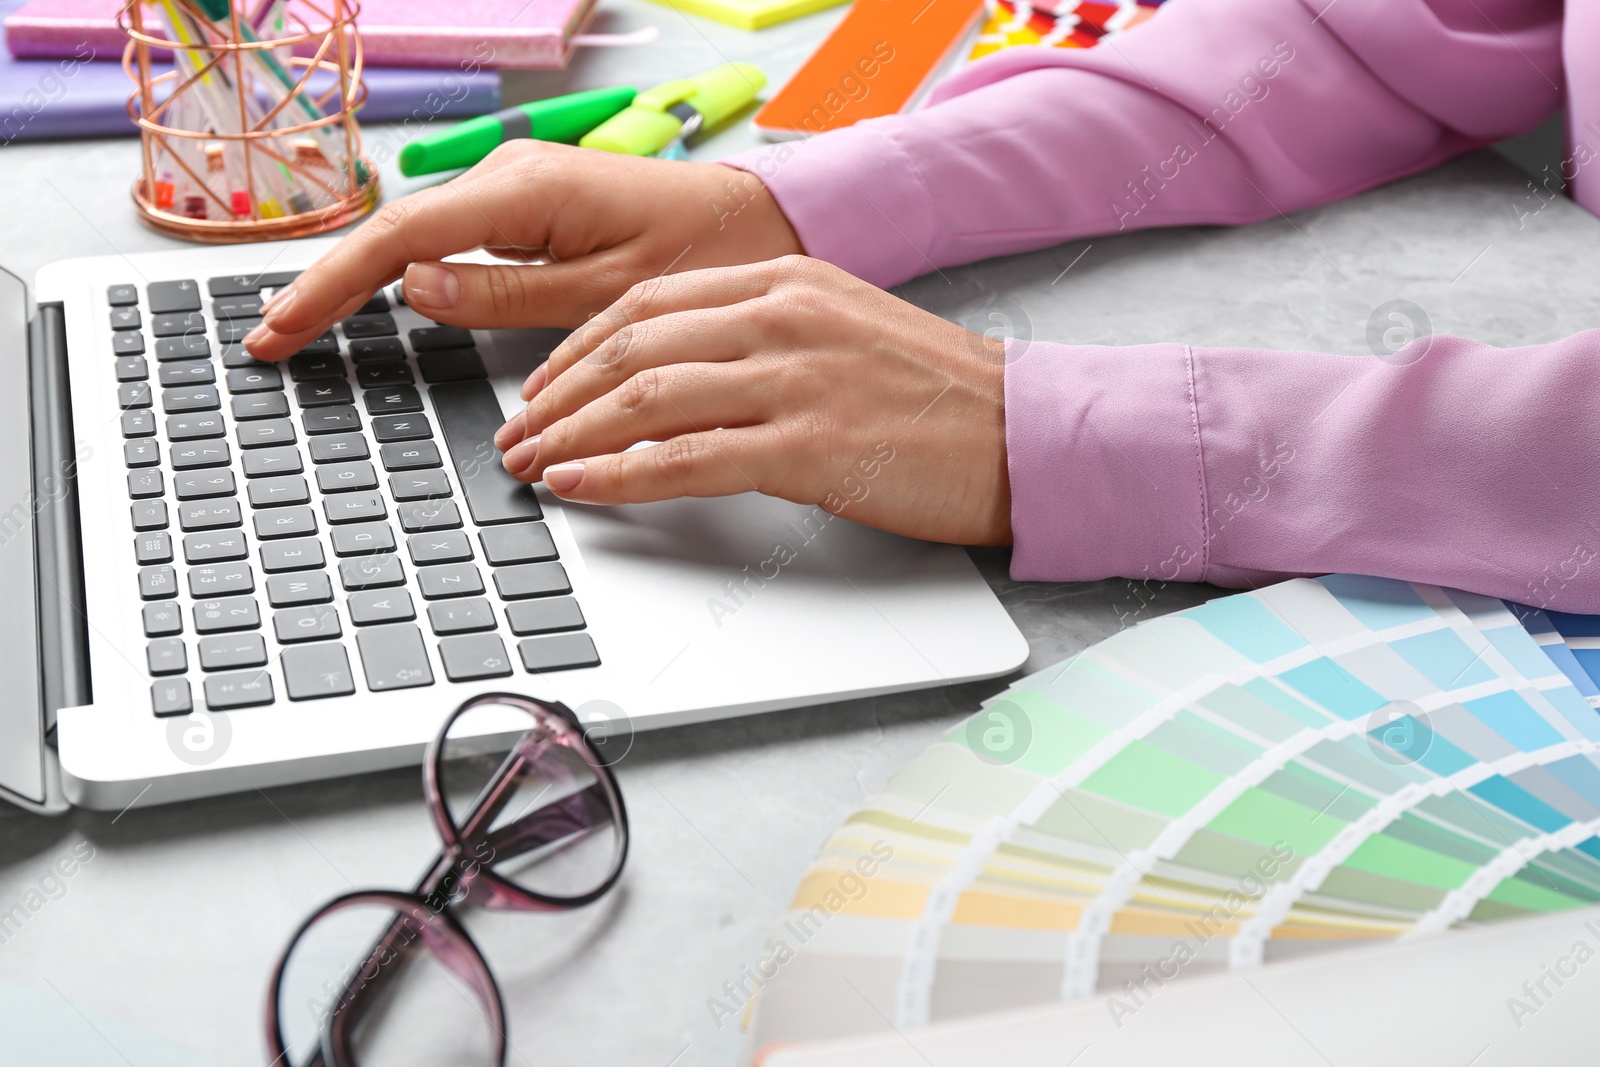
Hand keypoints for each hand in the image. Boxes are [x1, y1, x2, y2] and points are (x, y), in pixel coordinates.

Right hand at [241, 142, 801, 358]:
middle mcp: (511, 177)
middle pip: (394, 234)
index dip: (334, 285)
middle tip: (272, 340)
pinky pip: (450, 239)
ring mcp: (516, 189)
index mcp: (525, 190)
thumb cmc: (701, 249)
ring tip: (304, 327)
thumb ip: (506, 294)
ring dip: (360, 281)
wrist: (755, 220)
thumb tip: (415, 293)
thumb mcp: (605, 292)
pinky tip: (374, 302)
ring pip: (417, 236)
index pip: (401, 239)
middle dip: (329, 285)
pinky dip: (404, 273)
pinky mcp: (529, 206)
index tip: (285, 328)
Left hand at [494, 256, 1012, 545]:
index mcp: (785, 278)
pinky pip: (686, 461)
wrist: (1020, 432)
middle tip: (515, 435)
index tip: (540, 386)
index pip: (645, 302)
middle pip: (629, 346)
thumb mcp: (841, 328)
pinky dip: (619, 476)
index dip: (575, 347)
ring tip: (530, 466)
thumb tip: (675, 371)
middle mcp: (782, 316)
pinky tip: (579, 487)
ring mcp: (795, 379)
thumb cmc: (934, 394)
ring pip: (645, 398)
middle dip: (555, 396)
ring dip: (570, 435)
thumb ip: (761, 332)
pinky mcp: (809, 447)